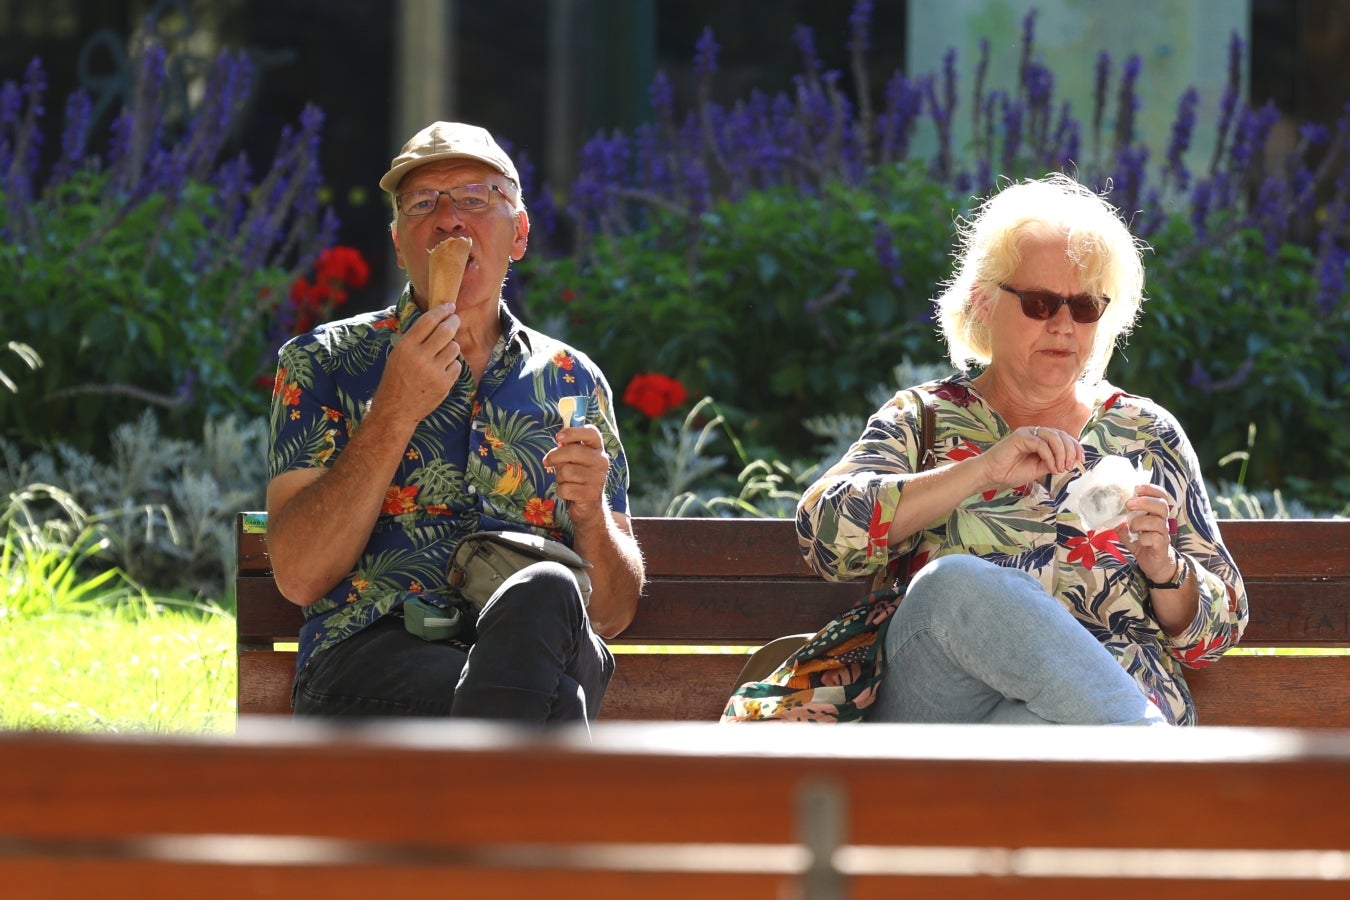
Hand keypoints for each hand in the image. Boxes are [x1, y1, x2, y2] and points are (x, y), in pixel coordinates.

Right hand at [376, 304, 461, 421]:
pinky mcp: (445, 383)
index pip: (428, 320)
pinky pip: (457, 364)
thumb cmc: (396, 378)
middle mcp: (420, 357)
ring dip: (452, 345)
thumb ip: (416, 338)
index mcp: (406, 346)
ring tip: (443, 351)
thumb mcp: (398, 354)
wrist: (396, 409)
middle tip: (455, 319)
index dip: (441, 310)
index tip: (449, 306)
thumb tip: (437, 319)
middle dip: (454, 321)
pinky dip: (452, 364)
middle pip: (446, 330)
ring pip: (454, 347)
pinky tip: (442, 369)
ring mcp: (434, 371)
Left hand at [543, 424, 610, 524]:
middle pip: (572, 451)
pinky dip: (561, 491)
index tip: (558, 437)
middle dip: (554, 456)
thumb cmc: (578, 478)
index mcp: (598, 449)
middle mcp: (601, 462)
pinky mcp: (591, 494)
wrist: (589, 506)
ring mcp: (598, 478)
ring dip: (559, 477)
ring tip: (565, 481)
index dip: (573, 432)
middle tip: (547, 461)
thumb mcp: (574, 460)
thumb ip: (568, 449)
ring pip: (566, 471)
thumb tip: (559, 442)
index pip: (591, 432)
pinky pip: (565, 488)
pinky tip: (569, 493)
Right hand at [978, 426, 1085, 492]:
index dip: (1075, 447)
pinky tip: (1051, 467)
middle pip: (1061, 435)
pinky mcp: (1020, 436)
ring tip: (1060, 468)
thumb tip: (1072, 462)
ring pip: (1053, 437)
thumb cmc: (1012, 472)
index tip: (1081, 460)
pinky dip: (1050, 456)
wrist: (992, 475)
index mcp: (1041, 438)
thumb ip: (1054, 462)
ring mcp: (1028, 432)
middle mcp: (1035, 432)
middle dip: (1069, 451)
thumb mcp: (1040, 469)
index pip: (1063, 437)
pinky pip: (1041, 444)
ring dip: (1061, 453)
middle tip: (1069, 467)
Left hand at [1121, 484, 1178, 583]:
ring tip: (1131, 528)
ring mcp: (1164, 533)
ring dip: (1140, 523)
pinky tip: (1139, 541)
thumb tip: (1105, 513)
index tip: (1137, 487)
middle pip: (1161, 505)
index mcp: (1155, 513)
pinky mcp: (1162, 546)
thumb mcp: (1128, 530)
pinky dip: (1144, 538)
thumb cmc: (1142, 542)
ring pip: (1157, 522)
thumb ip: (1120, 521)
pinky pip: (1156, 538)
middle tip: (1129, 504)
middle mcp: (1162, 521)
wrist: (1155, 564)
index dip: (1152, 489)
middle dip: (1145, 502)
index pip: (1161, 496)